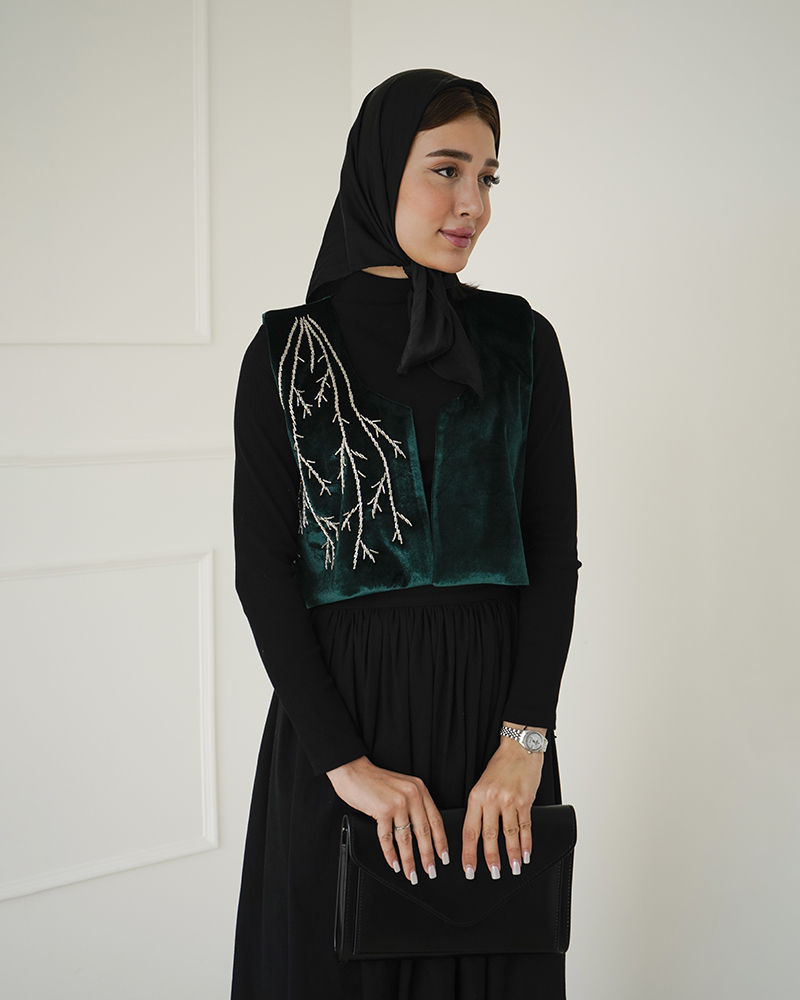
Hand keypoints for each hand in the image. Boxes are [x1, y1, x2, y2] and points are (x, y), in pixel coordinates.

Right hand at [327, 756, 448, 884]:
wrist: (353, 770)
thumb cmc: (375, 781)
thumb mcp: (402, 787)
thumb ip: (413, 804)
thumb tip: (422, 833)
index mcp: (419, 789)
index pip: (436, 819)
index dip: (441, 841)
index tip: (444, 857)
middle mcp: (412, 794)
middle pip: (424, 832)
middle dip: (428, 855)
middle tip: (431, 871)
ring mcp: (397, 802)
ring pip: (406, 838)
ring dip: (409, 860)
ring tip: (411, 874)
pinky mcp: (382, 809)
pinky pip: (387, 838)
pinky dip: (390, 854)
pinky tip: (393, 864)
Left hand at [461, 725, 545, 878]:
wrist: (519, 749)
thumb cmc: (500, 766)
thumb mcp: (482, 784)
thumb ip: (479, 807)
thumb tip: (477, 835)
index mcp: (476, 796)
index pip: (470, 830)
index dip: (468, 852)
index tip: (468, 868)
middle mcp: (491, 799)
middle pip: (489, 836)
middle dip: (491, 859)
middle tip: (493, 874)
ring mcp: (509, 801)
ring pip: (509, 834)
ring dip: (512, 855)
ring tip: (512, 869)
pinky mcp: (525, 801)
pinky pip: (525, 827)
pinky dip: (526, 843)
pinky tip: (526, 854)